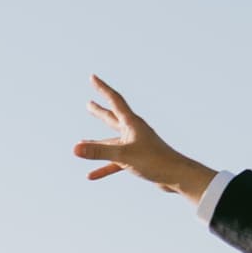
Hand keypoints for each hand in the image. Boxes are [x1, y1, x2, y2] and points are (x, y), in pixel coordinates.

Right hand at [72, 76, 217, 198]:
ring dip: (96, 143)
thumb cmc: (154, 161)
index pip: (114, 100)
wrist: (176, 176)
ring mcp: (134, 145)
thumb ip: (98, 152)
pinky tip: (91, 175)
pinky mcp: (136, 160)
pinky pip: (114, 162)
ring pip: (111, 142)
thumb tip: (74, 149)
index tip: (92, 77)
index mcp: (132, 123)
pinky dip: (103, 167)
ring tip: (82, 142)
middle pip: (112, 118)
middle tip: (89, 104)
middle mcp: (133, 131)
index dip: (102, 88)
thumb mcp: (123, 155)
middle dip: (100, 111)